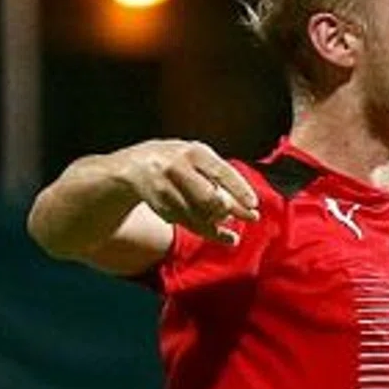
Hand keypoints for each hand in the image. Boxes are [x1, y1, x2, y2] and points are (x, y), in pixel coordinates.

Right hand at [113, 139, 259, 244]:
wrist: (133, 167)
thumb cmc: (177, 162)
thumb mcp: (196, 158)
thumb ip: (219, 177)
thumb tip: (246, 208)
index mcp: (192, 152)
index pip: (220, 171)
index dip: (239, 189)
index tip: (254, 204)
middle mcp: (176, 167)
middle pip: (209, 197)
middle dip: (232, 210)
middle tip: (252, 217)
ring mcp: (165, 187)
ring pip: (200, 215)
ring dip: (219, 226)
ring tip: (232, 232)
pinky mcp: (160, 205)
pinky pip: (189, 223)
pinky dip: (208, 231)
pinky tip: (223, 236)